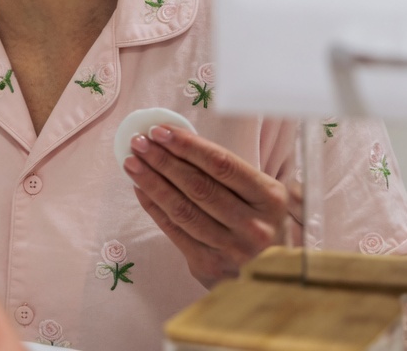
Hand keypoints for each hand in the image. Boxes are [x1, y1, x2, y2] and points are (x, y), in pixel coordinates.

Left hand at [124, 125, 293, 288]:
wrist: (274, 276)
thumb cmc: (262, 222)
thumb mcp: (262, 195)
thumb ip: (229, 173)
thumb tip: (177, 142)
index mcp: (270, 199)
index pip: (222, 165)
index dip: (188, 146)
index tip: (161, 131)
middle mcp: (253, 226)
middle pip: (198, 187)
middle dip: (163, 160)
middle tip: (139, 142)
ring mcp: (231, 250)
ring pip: (182, 210)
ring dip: (152, 183)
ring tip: (132, 163)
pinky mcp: (209, 267)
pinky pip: (174, 232)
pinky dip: (154, 208)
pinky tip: (140, 189)